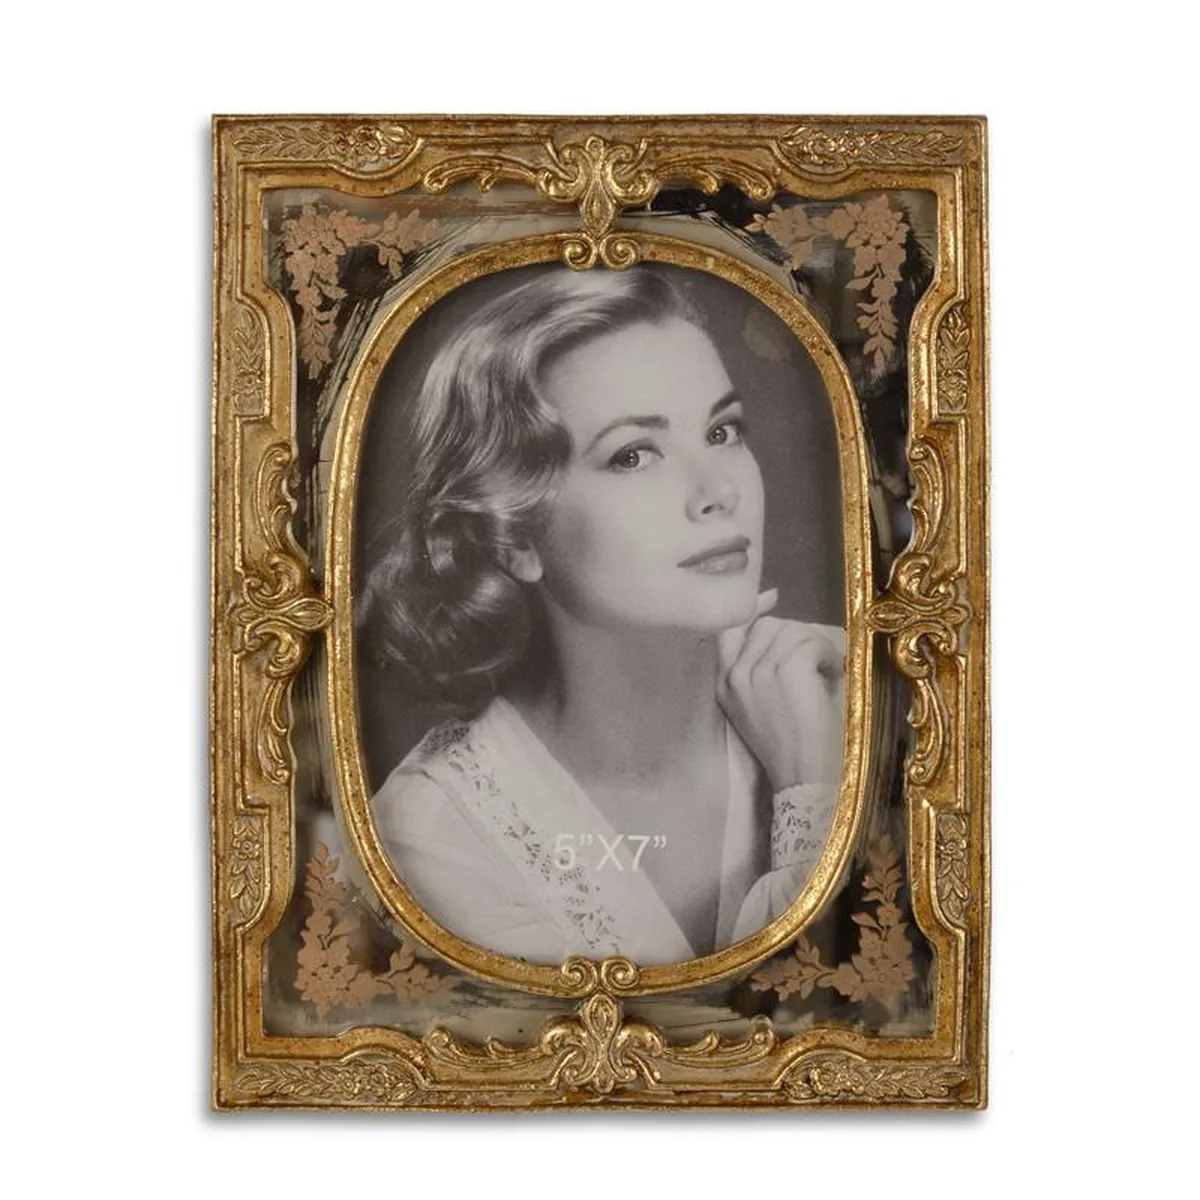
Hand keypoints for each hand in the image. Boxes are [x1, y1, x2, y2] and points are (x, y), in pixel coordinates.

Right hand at [716, 589, 845, 790]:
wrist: (802, 777)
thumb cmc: (787, 745)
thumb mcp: (755, 706)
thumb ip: (756, 668)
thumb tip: (775, 622)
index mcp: (724, 683)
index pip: (728, 630)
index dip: (750, 610)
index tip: (771, 597)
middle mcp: (735, 673)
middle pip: (768, 626)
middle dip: (796, 636)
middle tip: (814, 658)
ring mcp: (758, 670)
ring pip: (793, 632)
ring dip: (815, 647)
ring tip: (824, 671)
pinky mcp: (786, 670)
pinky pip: (812, 644)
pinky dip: (828, 656)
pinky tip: (832, 675)